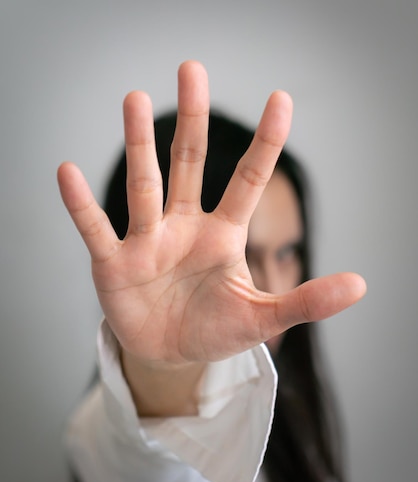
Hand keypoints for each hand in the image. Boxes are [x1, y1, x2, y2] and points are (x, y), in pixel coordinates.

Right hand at [58, 61, 365, 368]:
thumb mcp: (263, 318)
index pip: (248, 181)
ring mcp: (147, 242)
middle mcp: (184, 227)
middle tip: (193, 68)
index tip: (282, 99)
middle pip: (189, 164)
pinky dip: (81, 205)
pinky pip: (95, 229)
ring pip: (144, 186)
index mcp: (222, 235)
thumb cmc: (215, 330)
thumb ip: (306, 300)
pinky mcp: (114, 264)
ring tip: (136, 99)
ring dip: (139, 145)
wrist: (170, 354)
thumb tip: (361, 283)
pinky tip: (67, 172)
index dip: (266, 144)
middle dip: (193, 118)